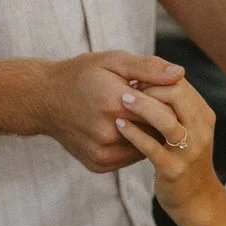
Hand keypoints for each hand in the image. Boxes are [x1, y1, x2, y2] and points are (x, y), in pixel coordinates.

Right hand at [34, 51, 184, 172]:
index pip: (163, 110)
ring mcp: (102, 152)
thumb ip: (148, 68)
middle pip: (156, 131)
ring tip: (141, 117)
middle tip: (160, 106)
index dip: (170, 102)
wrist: (44, 99)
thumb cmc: (81, 75)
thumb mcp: (113, 61)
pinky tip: (128, 129)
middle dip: (163, 119)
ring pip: (146, 148)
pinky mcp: (98, 164)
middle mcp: (108, 133)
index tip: (168, 93)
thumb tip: (180, 74)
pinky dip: (135, 145)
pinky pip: (131, 158)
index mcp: (115, 103)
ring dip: (150, 134)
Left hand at [113, 80, 221, 219]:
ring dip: (142, 107)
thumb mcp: (187, 128)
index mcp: (203, 114)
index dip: (156, 77)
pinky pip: (151, 147)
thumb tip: (158, 78)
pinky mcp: (173, 169)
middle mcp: (200, 129)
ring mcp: (189, 150)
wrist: (197, 200)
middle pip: (177, 95)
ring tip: (122, 100)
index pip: (181, 83)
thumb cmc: (184, 157)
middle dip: (150, 87)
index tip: (134, 78)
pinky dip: (134, 134)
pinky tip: (119, 125)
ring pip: (166, 121)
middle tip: (126, 86)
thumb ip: (176, 105)